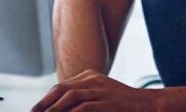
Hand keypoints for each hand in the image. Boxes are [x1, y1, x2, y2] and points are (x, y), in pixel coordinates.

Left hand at [31, 69, 158, 111]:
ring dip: (54, 109)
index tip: (36, 110)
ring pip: (70, 97)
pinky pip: (83, 108)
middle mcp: (92, 80)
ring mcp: (100, 89)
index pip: (62, 86)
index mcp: (89, 77)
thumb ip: (84, 99)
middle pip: (61, 89)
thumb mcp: (101, 96)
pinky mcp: (106, 102)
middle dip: (45, 104)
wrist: (149, 105)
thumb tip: (63, 107)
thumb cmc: (123, 105)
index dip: (46, 99)